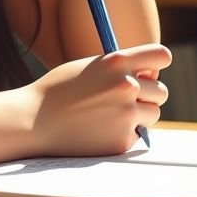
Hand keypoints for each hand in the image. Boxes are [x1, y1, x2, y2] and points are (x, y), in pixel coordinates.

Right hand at [22, 43, 170, 157]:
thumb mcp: (89, 66)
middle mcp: (127, 86)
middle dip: (148, 95)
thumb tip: (152, 76)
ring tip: (109, 114)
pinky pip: (136, 135)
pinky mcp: (122, 140)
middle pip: (161, 91)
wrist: (34, 119)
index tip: (148, 71)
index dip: (157, 64)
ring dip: (139, 115)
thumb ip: (120, 68)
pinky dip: (122, 133)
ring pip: (153, 114)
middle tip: (125, 99)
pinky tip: (98, 130)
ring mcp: (126, 115)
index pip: (162, 56)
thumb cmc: (60, 89)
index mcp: (117, 61)